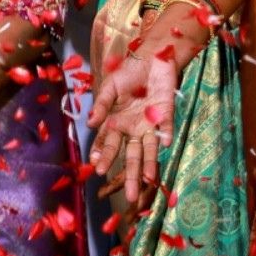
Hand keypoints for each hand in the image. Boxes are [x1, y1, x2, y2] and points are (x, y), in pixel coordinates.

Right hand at [89, 54, 177, 212]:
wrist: (152, 58)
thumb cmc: (128, 73)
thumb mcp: (110, 87)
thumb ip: (102, 105)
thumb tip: (89, 123)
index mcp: (116, 123)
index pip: (108, 145)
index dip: (104, 156)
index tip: (98, 169)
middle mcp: (133, 129)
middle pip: (131, 156)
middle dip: (130, 175)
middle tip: (130, 196)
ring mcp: (150, 125)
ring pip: (149, 151)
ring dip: (149, 167)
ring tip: (148, 183)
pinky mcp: (166, 115)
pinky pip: (166, 129)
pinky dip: (166, 136)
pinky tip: (165, 146)